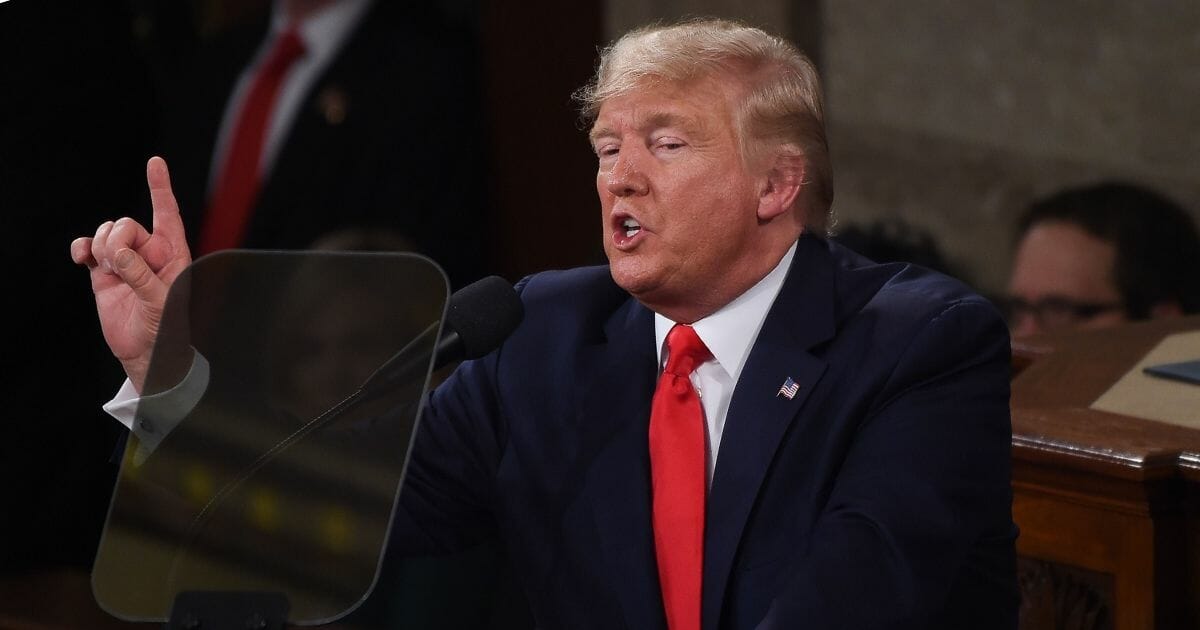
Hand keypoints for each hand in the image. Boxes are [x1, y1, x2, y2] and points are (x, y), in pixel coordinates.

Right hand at [71, 156, 191, 391]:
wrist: (146, 352)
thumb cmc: (167, 329)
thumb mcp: (161, 303)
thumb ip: (141, 276)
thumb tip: (118, 254)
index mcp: (173, 254)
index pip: (167, 214)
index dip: (160, 187)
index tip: (155, 162)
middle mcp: (149, 252)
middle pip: (125, 224)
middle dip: (117, 240)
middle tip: (120, 267)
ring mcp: (126, 261)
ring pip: (106, 234)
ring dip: (101, 247)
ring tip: (109, 272)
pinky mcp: (104, 272)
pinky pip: (89, 248)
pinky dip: (82, 248)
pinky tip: (81, 257)